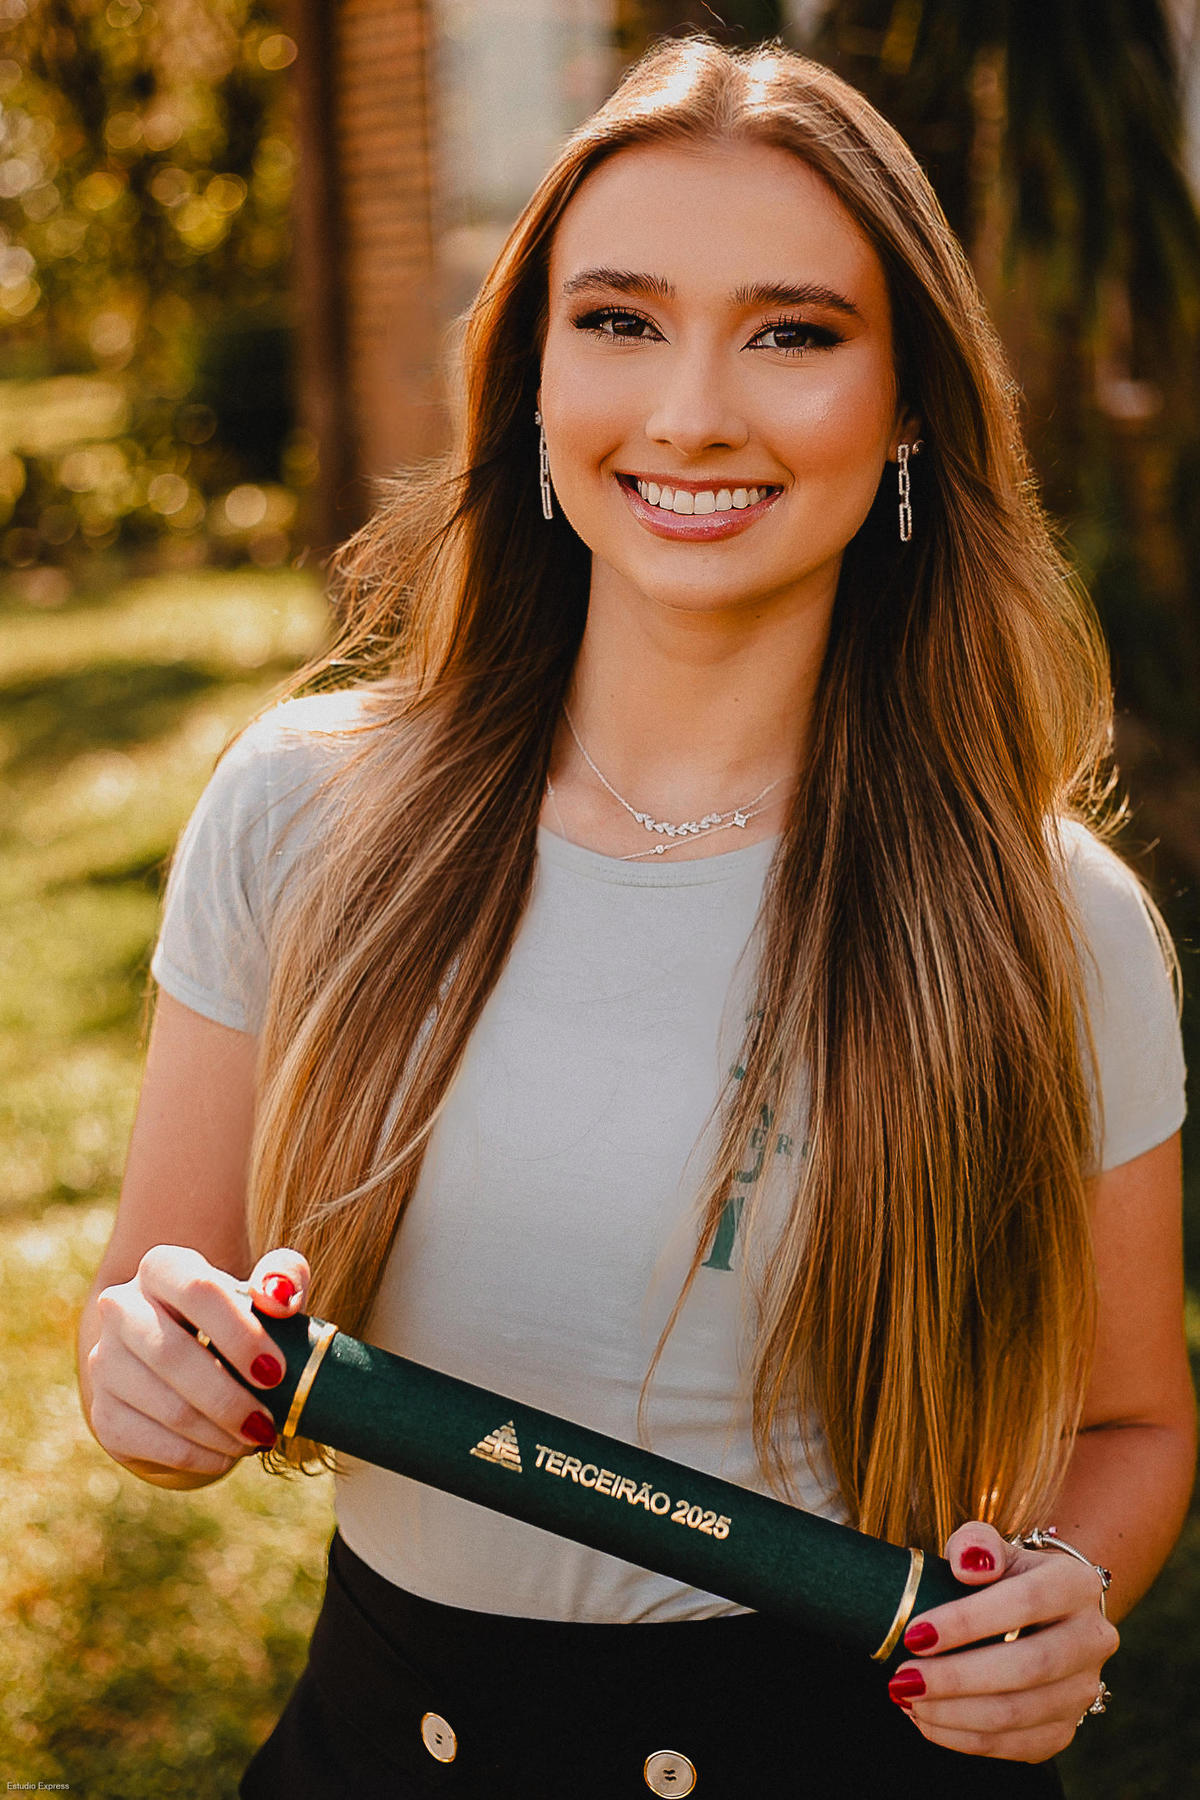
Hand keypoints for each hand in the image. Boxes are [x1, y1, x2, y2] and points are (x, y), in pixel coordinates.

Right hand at [86, 1244, 309, 1481]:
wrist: (187, 1360)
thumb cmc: (238, 1318)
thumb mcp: (267, 1290)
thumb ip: (284, 1277)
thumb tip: (278, 1299)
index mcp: (164, 1267)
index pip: (197, 1290)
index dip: (239, 1334)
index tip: (276, 1372)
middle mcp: (122, 1306)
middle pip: (170, 1354)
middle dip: (227, 1398)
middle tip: (267, 1424)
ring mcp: (105, 1361)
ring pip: (162, 1405)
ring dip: (217, 1433)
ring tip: (256, 1440)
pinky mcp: (104, 1411)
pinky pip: (149, 1441)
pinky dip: (196, 1455)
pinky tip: (226, 1454)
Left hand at [887, 1521, 1117, 1762]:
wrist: (1045, 1613)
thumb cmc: (1005, 1575)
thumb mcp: (991, 1546)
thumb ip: (977, 1543)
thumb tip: (967, 1565)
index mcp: (1077, 1584)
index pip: (1026, 1602)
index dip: (968, 1621)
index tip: (914, 1634)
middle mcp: (1092, 1639)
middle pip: (1028, 1668)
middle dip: (957, 1678)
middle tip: (903, 1677)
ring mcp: (1083, 1689)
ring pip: (1019, 1714)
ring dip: (955, 1714)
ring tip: (906, 1699)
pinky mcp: (1067, 1728)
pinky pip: (1015, 1745)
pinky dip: (964, 1738)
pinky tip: (926, 1719)